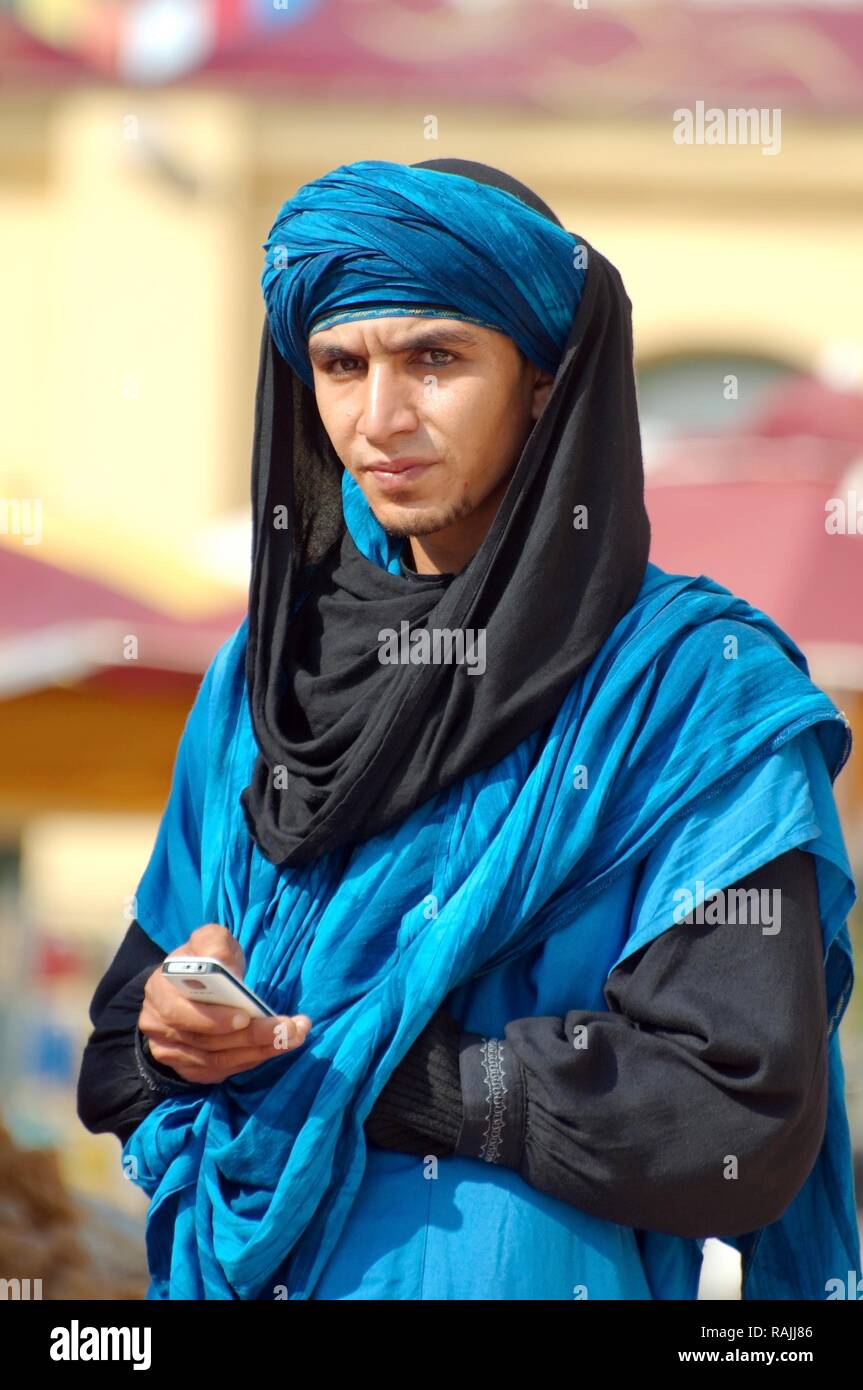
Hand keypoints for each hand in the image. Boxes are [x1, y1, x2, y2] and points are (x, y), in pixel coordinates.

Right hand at [138, 923, 311, 1084]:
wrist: (186, 988)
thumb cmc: (201, 963)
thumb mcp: (207, 941)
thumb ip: (214, 944)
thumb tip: (228, 968)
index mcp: (159, 990)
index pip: (180, 1011)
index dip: (213, 1018)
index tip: (246, 1016)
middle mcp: (158, 1026)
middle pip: (205, 1041)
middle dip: (250, 1037)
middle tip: (288, 1030)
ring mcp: (171, 1052)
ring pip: (216, 1060)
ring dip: (259, 1051)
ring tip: (293, 1037)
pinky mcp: (188, 1069)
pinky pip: (220, 1072)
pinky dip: (250, 1061)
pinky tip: (275, 1048)